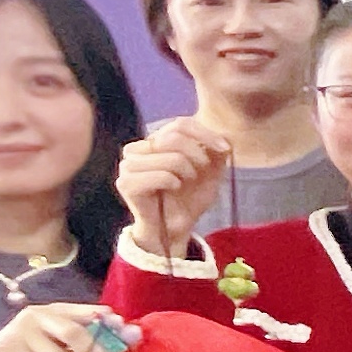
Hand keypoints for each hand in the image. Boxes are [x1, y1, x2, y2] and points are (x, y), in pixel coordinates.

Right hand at [0, 301, 125, 351]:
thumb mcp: (60, 343)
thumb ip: (87, 341)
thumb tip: (128, 341)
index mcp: (55, 310)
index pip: (88, 311)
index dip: (110, 323)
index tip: (129, 335)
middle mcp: (37, 315)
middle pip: (74, 333)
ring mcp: (20, 331)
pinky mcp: (6, 349)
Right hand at [115, 115, 230, 255]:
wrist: (175, 228)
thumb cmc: (190, 198)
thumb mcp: (211, 172)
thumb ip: (217, 152)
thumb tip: (225, 135)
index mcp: (155, 142)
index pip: (180, 124)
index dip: (205, 134)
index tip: (225, 149)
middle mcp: (138, 149)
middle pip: (173, 137)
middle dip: (197, 154)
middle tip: (202, 170)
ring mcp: (128, 165)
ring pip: (168, 156)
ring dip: (187, 171)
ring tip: (185, 182)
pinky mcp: (126, 183)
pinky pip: (161, 175)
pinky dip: (174, 182)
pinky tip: (173, 189)